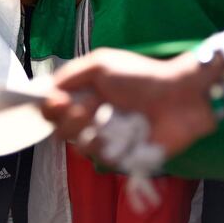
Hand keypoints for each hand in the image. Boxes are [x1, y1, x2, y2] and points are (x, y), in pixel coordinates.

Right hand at [42, 49, 220, 158]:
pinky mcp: (122, 157)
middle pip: (60, 131)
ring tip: (104, 119)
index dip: (50, 108)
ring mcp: (107, 140)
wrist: (177, 96)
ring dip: (87, 132)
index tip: (56, 101)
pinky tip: (119, 133)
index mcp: (85, 97)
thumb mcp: (100, 64)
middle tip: (87, 108)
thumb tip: (46, 91)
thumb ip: (69, 75)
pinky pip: (101, 158)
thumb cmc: (141, 76)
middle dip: (68, 119)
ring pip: (78, 147)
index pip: (53, 110)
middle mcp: (92, 120)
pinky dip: (106, 145)